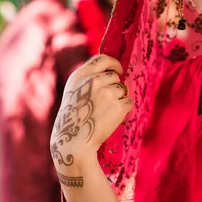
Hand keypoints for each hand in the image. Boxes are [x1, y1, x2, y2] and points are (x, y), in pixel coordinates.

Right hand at [50, 55, 132, 173]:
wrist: (73, 142)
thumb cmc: (73, 119)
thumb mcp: (74, 92)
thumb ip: (88, 79)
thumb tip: (112, 72)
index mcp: (80, 75)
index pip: (102, 59)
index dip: (113, 63)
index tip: (118, 70)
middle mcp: (94, 81)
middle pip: (115, 77)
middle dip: (114, 88)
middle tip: (105, 104)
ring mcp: (107, 92)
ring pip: (122, 90)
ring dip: (119, 100)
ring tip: (105, 113)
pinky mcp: (117, 106)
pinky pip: (129, 102)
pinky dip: (124, 110)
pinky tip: (112, 119)